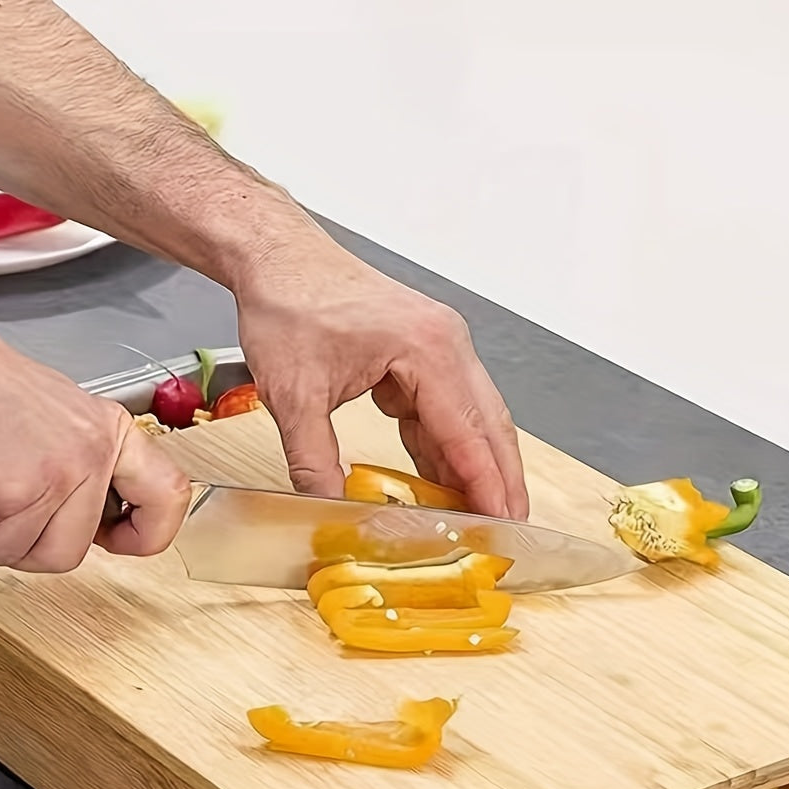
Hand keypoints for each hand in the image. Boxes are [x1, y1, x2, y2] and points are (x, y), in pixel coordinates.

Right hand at [0, 306, 191, 572]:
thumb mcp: (65, 414)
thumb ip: (86, 465)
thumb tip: (91, 518)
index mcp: (112, 435)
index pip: (166, 497)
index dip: (145, 533)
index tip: (117, 540)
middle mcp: (88, 457)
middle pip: (68, 551)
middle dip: (23, 543)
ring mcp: (44, 478)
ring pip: (14, 553)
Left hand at [233, 198, 528, 520]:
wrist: (277, 257)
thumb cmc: (291, 301)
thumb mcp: (295, 393)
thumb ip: (314, 459)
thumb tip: (329, 507)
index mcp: (427, 349)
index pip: (467, 433)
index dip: (486, 486)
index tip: (501, 525)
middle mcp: (445, 344)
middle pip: (489, 425)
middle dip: (501, 481)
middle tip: (510, 531)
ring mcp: (438, 346)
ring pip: (472, 418)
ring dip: (476, 466)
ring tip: (482, 516)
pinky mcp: (421, 353)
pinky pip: (444, 409)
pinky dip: (446, 447)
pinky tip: (442, 482)